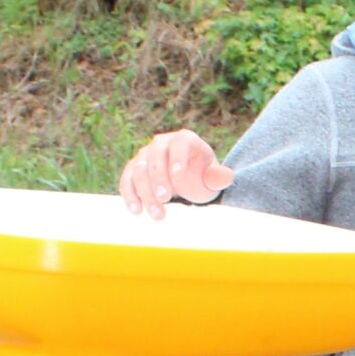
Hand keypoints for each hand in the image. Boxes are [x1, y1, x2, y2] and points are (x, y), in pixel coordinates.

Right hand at [117, 128, 234, 219]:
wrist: (186, 179)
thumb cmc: (200, 175)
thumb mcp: (212, 176)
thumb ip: (218, 177)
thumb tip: (227, 177)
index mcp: (183, 140)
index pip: (178, 144)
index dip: (177, 158)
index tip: (178, 177)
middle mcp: (161, 144)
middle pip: (155, 158)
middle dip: (159, 179)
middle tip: (166, 199)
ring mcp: (145, 156)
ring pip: (139, 171)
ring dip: (146, 193)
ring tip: (158, 215)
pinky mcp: (134, 170)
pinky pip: (127, 180)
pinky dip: (129, 195)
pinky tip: (136, 211)